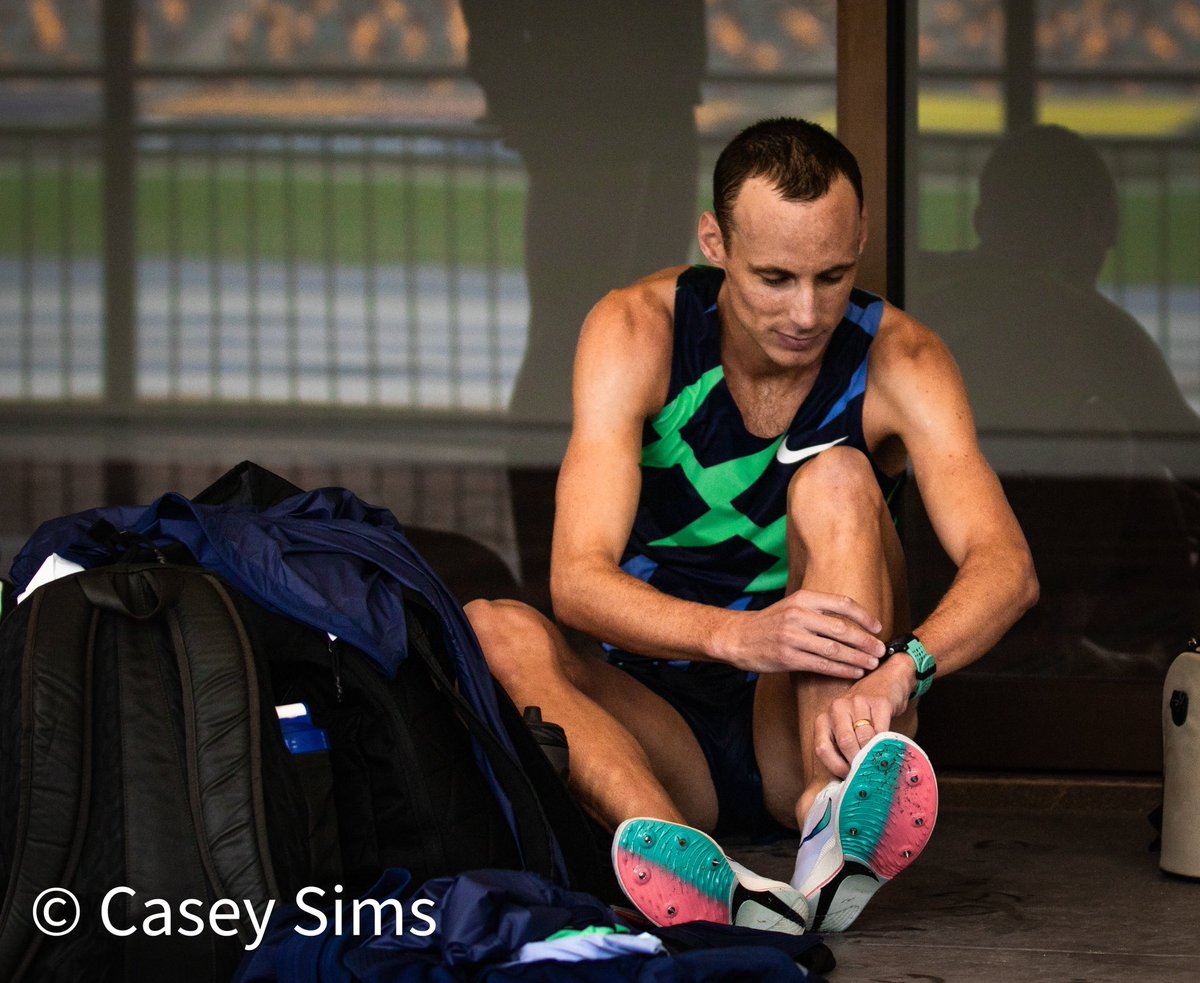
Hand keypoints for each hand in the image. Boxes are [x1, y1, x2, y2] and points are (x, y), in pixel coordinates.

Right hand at [712, 589, 883, 675]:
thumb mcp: (792, 606)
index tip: (878, 627)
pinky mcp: (787, 657)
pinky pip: (822, 665)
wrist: (738, 637)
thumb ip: (818, 611)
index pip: (842, 604)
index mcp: (803, 598)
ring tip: (872, 664)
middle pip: (842, 628)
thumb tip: (853, 622)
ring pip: (834, 649)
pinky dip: (842, 670)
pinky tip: (853, 672)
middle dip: (866, 641)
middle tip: (880, 650)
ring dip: (857, 658)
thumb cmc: (770, 623)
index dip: (864, 617)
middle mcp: (798, 615)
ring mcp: (792, 637)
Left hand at [812, 655, 915, 777]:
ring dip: (872, 755)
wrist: (887, 681)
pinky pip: (882, 730)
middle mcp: (837, 708)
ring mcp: (858, 703)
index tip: (848, 777)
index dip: (835, 766)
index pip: (822, 748)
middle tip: (866, 773)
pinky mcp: (879, 702)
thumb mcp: (846, 726)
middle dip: (856, 762)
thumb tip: (847, 779)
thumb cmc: (863, 712)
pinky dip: (886, 744)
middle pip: (844, 743)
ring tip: (878, 764)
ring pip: (864, 738)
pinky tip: (888, 749)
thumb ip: (842, 748)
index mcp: (825, 717)